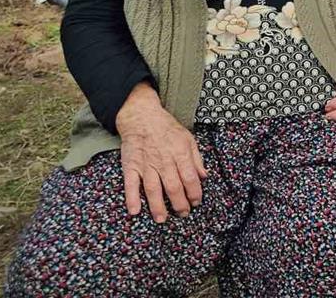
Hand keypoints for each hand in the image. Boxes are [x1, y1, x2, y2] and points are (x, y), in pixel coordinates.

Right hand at [115, 82, 206, 222]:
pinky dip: (131, 198)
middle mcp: (164, 161)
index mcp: (180, 153)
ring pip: (153, 189)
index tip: (196, 202)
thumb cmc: (167, 128)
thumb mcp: (188, 138)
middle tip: (183, 214)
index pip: (190, 178)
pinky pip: (130, 184)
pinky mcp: (130, 166)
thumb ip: (197, 159)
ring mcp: (146, 164)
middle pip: (173, 187)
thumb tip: (204, 176)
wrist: (142, 117)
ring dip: (158, 206)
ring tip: (162, 219)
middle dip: (180, 204)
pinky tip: (134, 211)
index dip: (195, 193)